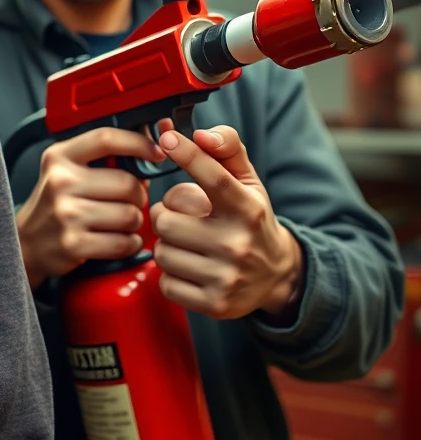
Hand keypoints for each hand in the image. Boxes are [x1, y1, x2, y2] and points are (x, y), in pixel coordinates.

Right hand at [16, 127, 164, 289]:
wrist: (25, 242)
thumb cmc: (55, 203)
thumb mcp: (67, 171)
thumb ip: (101, 159)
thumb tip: (150, 151)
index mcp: (60, 157)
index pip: (106, 139)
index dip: (138, 143)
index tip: (156, 152)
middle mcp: (60, 181)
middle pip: (128, 183)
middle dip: (138, 195)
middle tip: (130, 201)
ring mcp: (66, 213)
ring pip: (130, 215)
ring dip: (134, 222)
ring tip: (120, 222)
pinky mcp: (74, 244)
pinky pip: (123, 242)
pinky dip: (129, 243)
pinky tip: (118, 240)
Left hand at [149, 125, 303, 320]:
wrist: (278, 275)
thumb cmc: (251, 219)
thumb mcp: (248, 181)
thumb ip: (227, 148)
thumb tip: (200, 134)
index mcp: (247, 208)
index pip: (215, 177)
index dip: (188, 155)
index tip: (168, 138)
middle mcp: (238, 243)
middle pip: (165, 219)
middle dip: (166, 216)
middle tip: (183, 218)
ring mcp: (227, 277)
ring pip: (161, 251)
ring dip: (168, 245)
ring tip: (189, 243)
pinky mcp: (215, 305)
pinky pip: (165, 282)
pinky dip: (171, 274)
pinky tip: (191, 267)